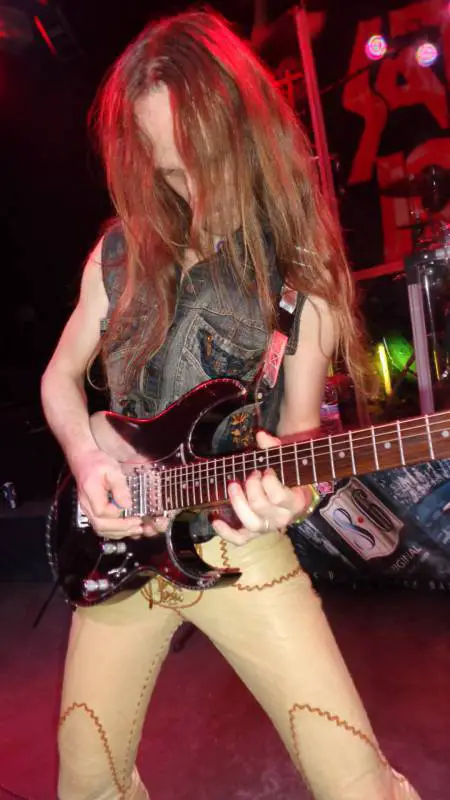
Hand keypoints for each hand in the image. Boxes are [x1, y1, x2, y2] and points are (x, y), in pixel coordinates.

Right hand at [72, 449, 167, 539]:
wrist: (85, 459)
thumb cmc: (97, 462)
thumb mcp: (112, 470)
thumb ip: (120, 488)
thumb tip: (127, 504)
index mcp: (90, 493)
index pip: (103, 512)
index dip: (118, 514)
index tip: (133, 512)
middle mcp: (87, 505)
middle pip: (101, 526)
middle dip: (122, 528)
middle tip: (138, 525)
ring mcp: (88, 510)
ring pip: (101, 529)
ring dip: (119, 532)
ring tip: (135, 530)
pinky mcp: (92, 511)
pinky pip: (101, 527)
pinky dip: (115, 531)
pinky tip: (126, 529)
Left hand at [211, 430, 311, 545]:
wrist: (293, 496)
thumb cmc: (288, 476)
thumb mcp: (285, 460)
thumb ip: (274, 447)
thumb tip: (260, 435)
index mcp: (294, 502)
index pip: (278, 495)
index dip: (268, 480)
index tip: (265, 470)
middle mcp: (281, 518)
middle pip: (260, 506)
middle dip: (251, 486)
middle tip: (251, 474)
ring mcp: (267, 527)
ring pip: (250, 521)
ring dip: (238, 502)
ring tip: (233, 485)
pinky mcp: (254, 533)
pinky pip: (240, 539)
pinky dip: (226, 532)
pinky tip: (215, 519)